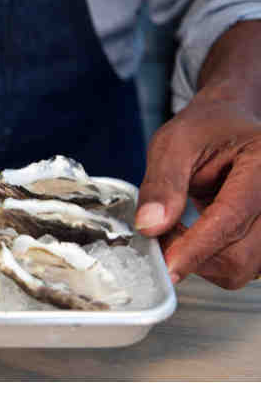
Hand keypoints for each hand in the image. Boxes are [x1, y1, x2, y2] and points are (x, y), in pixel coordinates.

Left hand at [135, 21, 260, 288]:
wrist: (227, 126)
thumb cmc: (203, 129)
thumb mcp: (172, 144)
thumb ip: (162, 184)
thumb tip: (150, 227)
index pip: (231, 217)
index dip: (196, 247)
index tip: (168, 265)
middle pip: (242, 256)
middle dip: (194, 256)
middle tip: (160, 232)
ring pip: (242, 267)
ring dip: (201, 261)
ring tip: (176, 228)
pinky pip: (241, 265)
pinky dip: (210, 260)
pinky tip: (192, 236)